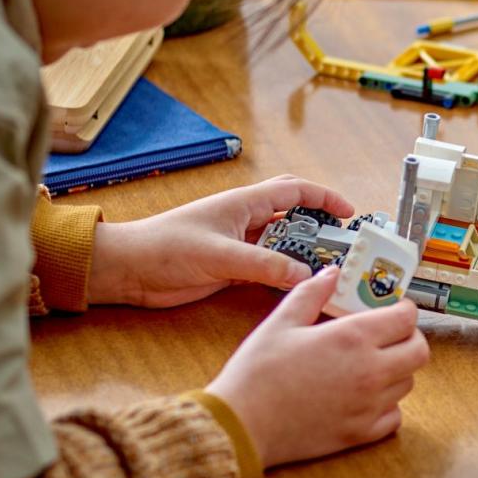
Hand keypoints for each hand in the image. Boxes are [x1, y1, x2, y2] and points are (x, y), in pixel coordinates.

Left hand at [88, 176, 356, 307]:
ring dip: (304, 253)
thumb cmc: (164, 249)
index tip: (350, 213)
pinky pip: (269, 267)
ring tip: (329, 268)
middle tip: (344, 241)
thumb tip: (305, 274)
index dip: (325, 198)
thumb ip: (264, 265)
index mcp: (244, 203)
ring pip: (283, 244)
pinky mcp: (232, 268)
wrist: (127, 270)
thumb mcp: (220, 256)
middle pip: (293, 213)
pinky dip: (287, 274)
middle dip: (320, 223)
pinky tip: (300, 286)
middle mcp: (245, 220)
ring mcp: (239, 244)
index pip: (295, 191)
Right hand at [206, 268, 428, 468]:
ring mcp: (369, 405)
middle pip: (419, 351)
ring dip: (397, 370)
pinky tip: (363, 396)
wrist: (241, 425)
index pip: (406, 318)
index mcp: (352, 338)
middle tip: (388, 336)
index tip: (392, 309)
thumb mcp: (280, 323)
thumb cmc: (256, 374)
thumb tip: (332, 274)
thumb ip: (311, 293)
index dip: (403, 309)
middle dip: (409, 338)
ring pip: (408, 382)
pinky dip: (387, 405)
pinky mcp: (362, 434)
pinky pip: (395, 416)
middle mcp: (370, 371)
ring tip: (369, 364)